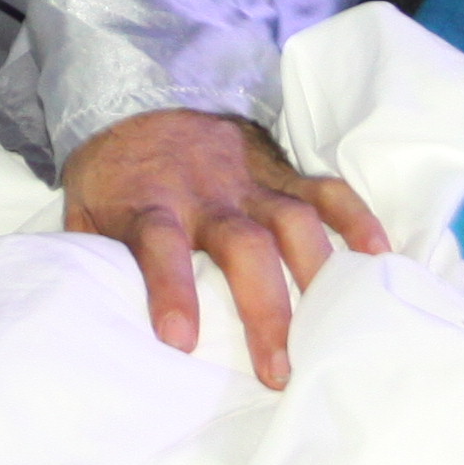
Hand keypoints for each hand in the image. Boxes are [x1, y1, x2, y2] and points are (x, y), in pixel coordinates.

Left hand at [59, 107, 389, 389]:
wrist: (141, 93)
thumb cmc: (116, 177)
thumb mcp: (84, 213)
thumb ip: (93, 260)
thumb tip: (91, 323)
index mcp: (151, 205)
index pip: (159, 246)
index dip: (171, 291)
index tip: (180, 341)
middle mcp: (207, 194)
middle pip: (243, 246)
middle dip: (265, 309)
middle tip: (278, 371)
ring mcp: (251, 181)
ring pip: (292, 222)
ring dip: (317, 276)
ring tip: (336, 331)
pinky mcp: (283, 171)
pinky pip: (327, 191)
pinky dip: (356, 219)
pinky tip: (379, 256)